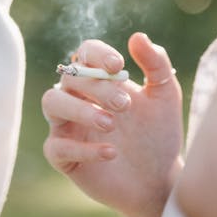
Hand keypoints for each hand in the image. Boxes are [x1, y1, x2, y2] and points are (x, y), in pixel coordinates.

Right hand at [42, 32, 183, 216]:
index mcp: (99, 80)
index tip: (118, 66)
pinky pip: (57, 146)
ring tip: (111, 124)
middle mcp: (78, 98)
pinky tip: (111, 152)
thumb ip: (156, 64)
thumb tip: (137, 36)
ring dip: (79, 110)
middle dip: (96, 87)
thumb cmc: (158, 134)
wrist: (161, 180)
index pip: (85, 53)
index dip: (97, 55)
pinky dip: (83, 148)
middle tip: (125, 104)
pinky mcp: (64, 158)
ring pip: (51, 103)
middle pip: (70, 77)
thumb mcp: (165, 96)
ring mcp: (67, 127)